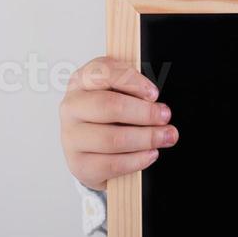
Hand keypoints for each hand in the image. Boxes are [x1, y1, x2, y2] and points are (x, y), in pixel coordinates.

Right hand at [59, 56, 176, 190]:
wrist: (89, 147)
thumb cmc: (108, 113)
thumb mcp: (118, 91)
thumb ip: (134, 88)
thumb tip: (156, 104)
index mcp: (81, 81)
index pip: (103, 73)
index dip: (133, 82)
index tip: (154, 94)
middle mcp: (72, 107)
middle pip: (109, 106)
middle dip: (144, 112)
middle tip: (165, 117)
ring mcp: (71, 137)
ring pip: (112, 139)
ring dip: (146, 138)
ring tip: (165, 136)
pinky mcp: (78, 164)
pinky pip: (112, 164)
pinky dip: (137, 160)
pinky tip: (151, 154)